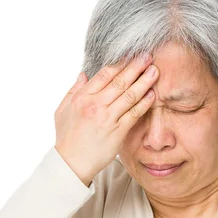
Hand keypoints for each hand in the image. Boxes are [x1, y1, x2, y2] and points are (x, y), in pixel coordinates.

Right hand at [54, 53, 158, 185]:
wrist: (72, 163)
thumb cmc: (67, 137)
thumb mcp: (62, 110)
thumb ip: (73, 91)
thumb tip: (84, 74)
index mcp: (82, 98)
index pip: (104, 74)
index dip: (120, 63)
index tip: (131, 54)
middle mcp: (95, 105)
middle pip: (120, 81)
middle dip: (136, 67)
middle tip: (148, 56)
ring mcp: (107, 118)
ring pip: (129, 95)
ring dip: (144, 82)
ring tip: (155, 71)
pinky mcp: (118, 132)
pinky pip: (134, 114)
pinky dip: (144, 103)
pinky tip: (152, 94)